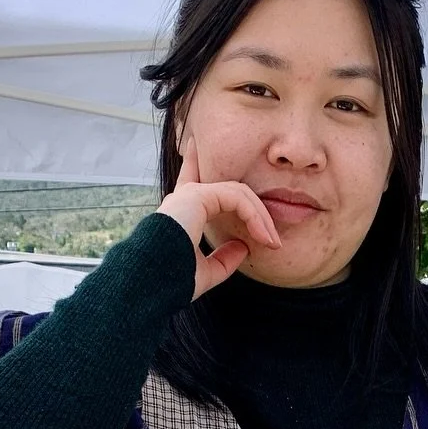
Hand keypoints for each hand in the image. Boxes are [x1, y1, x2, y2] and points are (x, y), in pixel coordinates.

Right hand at [157, 138, 280, 298]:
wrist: (154, 283)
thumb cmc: (173, 282)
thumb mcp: (205, 272)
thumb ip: (224, 260)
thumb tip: (244, 247)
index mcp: (181, 212)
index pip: (191, 180)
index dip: (193, 162)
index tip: (194, 146)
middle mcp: (183, 199)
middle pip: (227, 187)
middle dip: (255, 210)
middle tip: (273, 239)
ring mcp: (190, 195)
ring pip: (238, 193)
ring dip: (260, 218)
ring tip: (273, 242)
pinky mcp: (198, 196)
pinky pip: (236, 197)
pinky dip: (254, 215)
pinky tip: (263, 235)